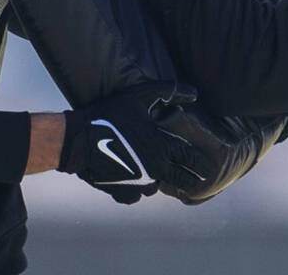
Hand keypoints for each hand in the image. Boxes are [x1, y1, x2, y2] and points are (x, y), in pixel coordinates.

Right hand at [59, 82, 210, 203]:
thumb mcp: (139, 96)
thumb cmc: (110, 115)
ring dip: (161, 182)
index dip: (202, 163)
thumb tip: (193, 93)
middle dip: (190, 180)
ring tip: (161, 176)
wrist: (77, 140)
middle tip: (196, 180)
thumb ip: (168, 91)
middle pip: (181, 180)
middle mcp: (155, 168)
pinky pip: (136, 196)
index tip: (209, 168)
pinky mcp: (123, 192)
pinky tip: (135, 181)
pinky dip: (138, 190)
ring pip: (158, 188)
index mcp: (162, 146)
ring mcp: (139, 183)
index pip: (191, 158)